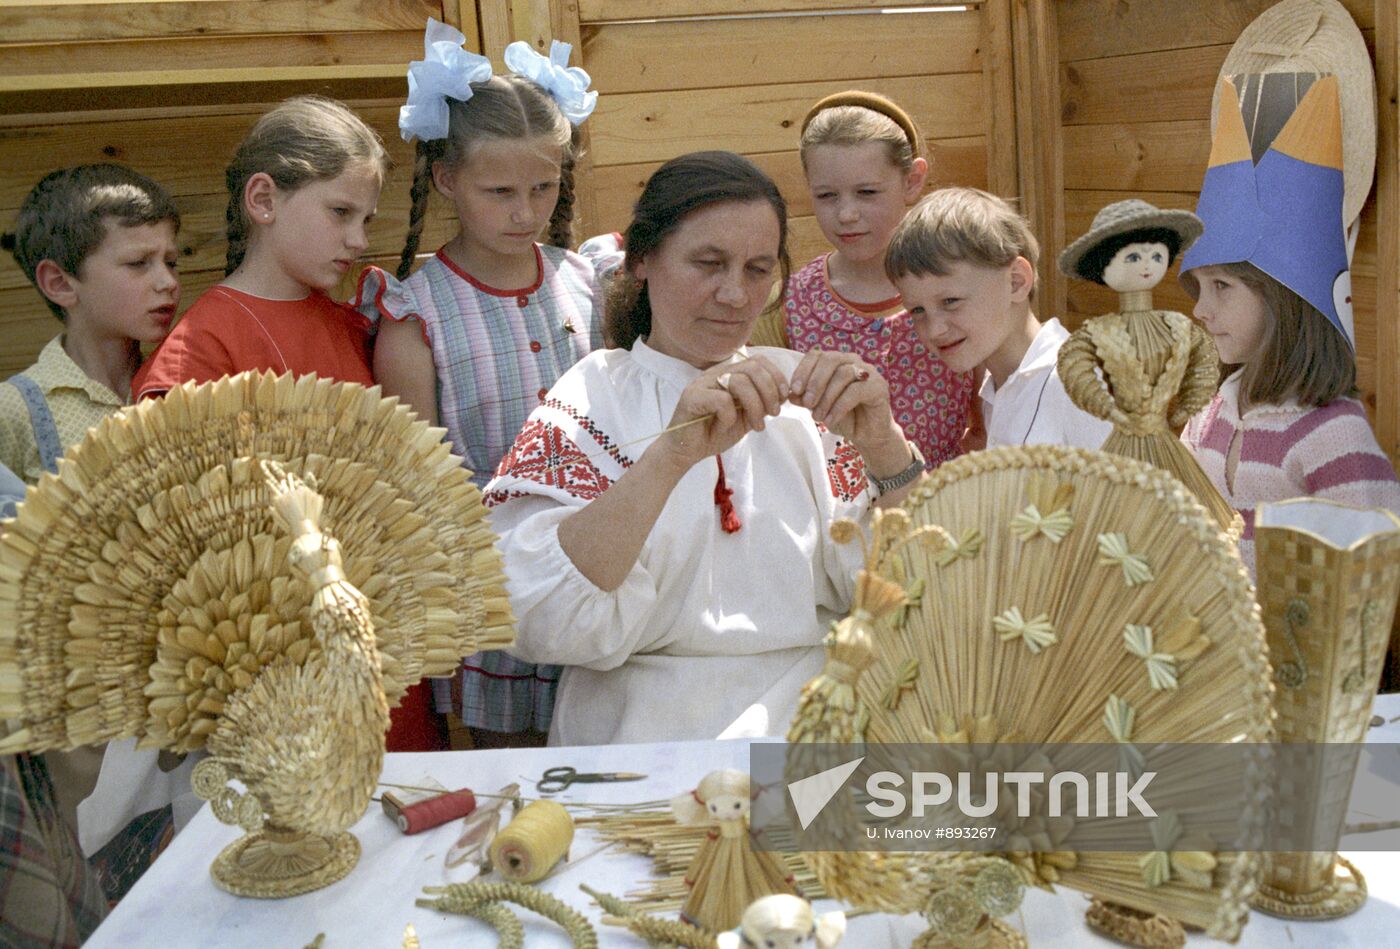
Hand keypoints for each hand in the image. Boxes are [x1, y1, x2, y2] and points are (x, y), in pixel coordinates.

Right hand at [652, 356, 789, 473]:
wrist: (686, 452)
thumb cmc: (714, 433)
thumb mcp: (746, 417)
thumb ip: (762, 404)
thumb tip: (784, 394)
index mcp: (729, 374)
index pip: (759, 361)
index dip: (776, 377)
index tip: (783, 400)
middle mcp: (716, 373)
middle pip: (753, 367)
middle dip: (770, 391)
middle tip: (773, 414)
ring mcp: (702, 383)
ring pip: (740, 382)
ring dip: (755, 406)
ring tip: (757, 426)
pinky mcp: (692, 397)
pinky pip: (722, 400)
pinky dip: (730, 416)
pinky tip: (725, 427)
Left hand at [788, 350, 903, 464]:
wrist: (867, 435)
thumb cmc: (842, 418)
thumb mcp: (819, 408)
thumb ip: (806, 399)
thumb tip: (791, 394)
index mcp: (836, 361)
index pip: (816, 355)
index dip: (803, 371)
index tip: (794, 391)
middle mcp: (852, 361)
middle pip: (830, 360)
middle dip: (815, 382)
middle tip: (806, 403)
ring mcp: (868, 372)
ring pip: (843, 374)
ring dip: (826, 397)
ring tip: (818, 417)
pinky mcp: (879, 386)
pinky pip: (855, 391)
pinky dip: (839, 407)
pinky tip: (830, 421)